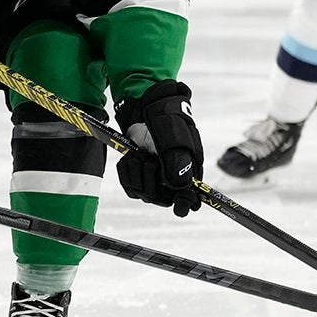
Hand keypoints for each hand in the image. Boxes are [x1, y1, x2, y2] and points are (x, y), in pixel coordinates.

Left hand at [114, 80, 204, 216]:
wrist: (146, 109)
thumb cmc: (167, 122)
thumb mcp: (175, 140)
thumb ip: (178, 163)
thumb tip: (180, 187)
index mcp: (188, 173)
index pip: (190, 198)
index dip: (186, 204)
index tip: (181, 207)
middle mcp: (172, 180)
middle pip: (161, 199)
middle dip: (150, 180)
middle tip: (150, 160)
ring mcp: (154, 179)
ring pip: (143, 194)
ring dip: (136, 174)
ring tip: (140, 155)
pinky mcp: (138, 176)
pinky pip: (129, 186)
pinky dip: (126, 172)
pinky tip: (130, 158)